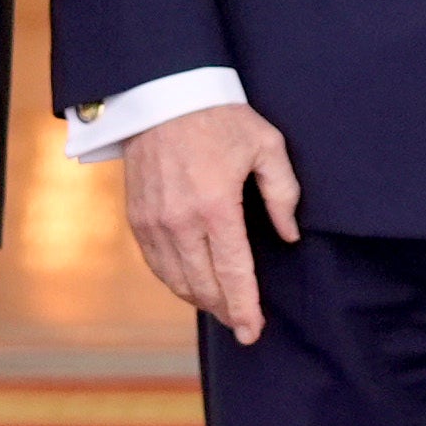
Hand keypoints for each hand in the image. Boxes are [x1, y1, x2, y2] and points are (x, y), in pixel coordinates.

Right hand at [124, 101, 300, 343]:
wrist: (160, 94)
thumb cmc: (219, 116)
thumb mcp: (266, 145)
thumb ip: (283, 194)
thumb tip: (288, 235)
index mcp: (216, 207)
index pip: (233, 274)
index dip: (245, 307)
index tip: (254, 331)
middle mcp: (181, 222)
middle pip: (204, 286)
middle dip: (226, 311)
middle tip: (243, 324)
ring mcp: (154, 223)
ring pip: (177, 281)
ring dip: (201, 301)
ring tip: (222, 309)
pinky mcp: (137, 218)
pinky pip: (157, 265)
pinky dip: (175, 282)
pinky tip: (192, 285)